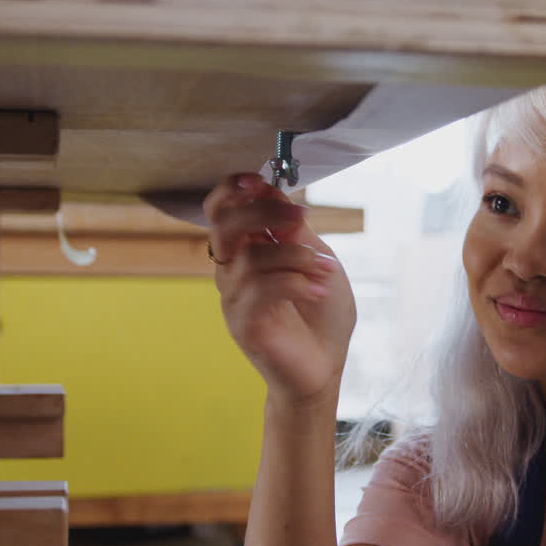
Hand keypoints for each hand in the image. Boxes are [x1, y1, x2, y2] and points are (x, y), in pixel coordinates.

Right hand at [205, 173, 356, 408]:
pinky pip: (260, 290)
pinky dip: (295, 282)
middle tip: (300, 217)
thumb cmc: (321, 312)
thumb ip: (293, 230)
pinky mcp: (242, 325)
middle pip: (224, 225)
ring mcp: (234, 299)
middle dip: (263, 211)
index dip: (233, 189)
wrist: (326, 365)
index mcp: (246, 249)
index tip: (259, 180)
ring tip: (325, 270)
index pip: (219, 210)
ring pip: (251, 257)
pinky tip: (317, 290)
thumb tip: (271, 191)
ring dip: (296, 256)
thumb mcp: (317, 257)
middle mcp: (232, 271)